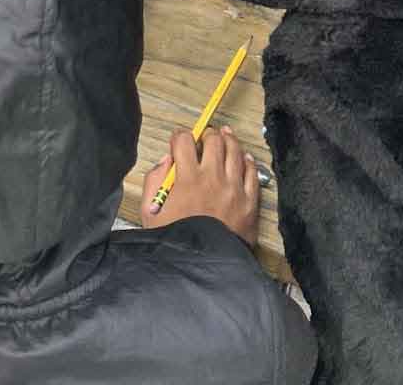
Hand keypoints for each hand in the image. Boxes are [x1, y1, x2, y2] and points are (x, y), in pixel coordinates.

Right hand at [140, 125, 259, 244]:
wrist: (204, 268)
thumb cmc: (175, 241)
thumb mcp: (150, 213)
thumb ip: (154, 181)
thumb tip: (166, 161)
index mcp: (187, 178)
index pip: (184, 141)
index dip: (179, 136)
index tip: (178, 140)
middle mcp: (213, 177)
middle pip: (213, 140)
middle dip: (206, 134)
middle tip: (204, 137)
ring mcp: (234, 189)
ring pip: (235, 151)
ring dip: (228, 139)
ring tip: (225, 134)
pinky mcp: (249, 202)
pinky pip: (252, 173)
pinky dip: (247, 161)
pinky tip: (243, 157)